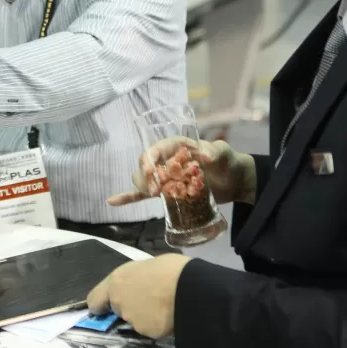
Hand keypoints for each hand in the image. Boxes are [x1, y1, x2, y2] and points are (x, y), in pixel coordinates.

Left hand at [87, 254, 189, 339]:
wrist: (191, 288)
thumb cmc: (171, 268)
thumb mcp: (146, 265)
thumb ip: (135, 279)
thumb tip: (137, 284)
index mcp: (117, 281)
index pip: (95, 300)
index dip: (101, 304)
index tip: (106, 306)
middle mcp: (119, 302)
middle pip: (118, 310)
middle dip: (129, 308)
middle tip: (148, 300)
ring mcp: (132, 319)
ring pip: (134, 321)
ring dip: (144, 317)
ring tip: (162, 307)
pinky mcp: (148, 333)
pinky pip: (150, 330)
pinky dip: (156, 325)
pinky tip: (169, 316)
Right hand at [107, 137, 254, 206]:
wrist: (234, 182)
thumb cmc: (228, 162)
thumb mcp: (225, 153)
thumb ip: (217, 151)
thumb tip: (206, 155)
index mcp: (178, 146)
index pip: (157, 149)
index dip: (150, 158)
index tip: (151, 171)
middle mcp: (167, 160)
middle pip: (147, 164)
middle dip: (147, 176)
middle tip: (157, 190)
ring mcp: (165, 177)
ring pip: (143, 179)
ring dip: (143, 186)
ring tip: (155, 195)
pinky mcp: (166, 192)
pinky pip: (142, 194)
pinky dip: (128, 197)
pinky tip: (112, 201)